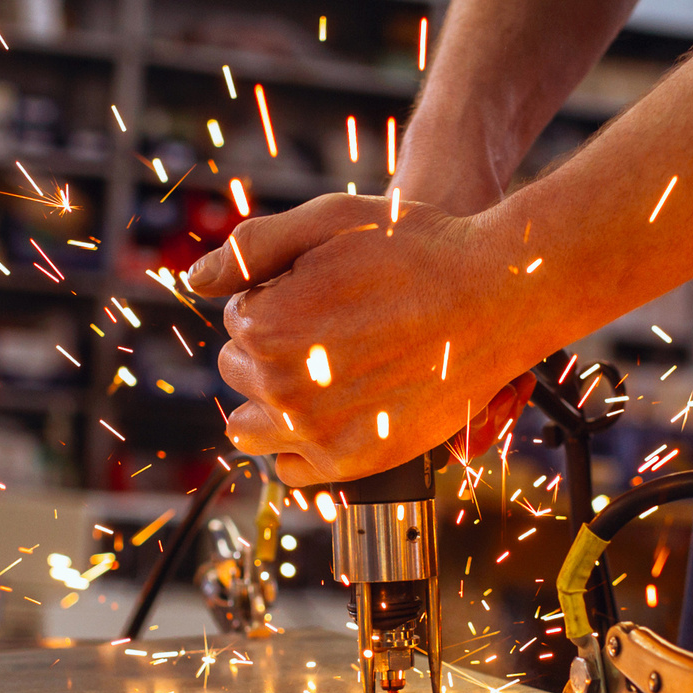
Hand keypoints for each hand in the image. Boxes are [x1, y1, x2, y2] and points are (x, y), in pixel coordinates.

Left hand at [184, 194, 555, 486]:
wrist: (497, 293)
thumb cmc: (417, 248)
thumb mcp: (327, 220)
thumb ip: (251, 248)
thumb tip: (194, 280)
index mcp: (264, 324)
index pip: (236, 318)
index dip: (275, 297)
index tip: (319, 289)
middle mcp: (282, 385)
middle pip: (239, 372)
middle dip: (271, 348)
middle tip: (330, 326)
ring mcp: (317, 431)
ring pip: (250, 430)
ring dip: (272, 403)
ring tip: (322, 372)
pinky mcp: (355, 462)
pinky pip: (292, 471)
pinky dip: (300, 448)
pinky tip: (332, 413)